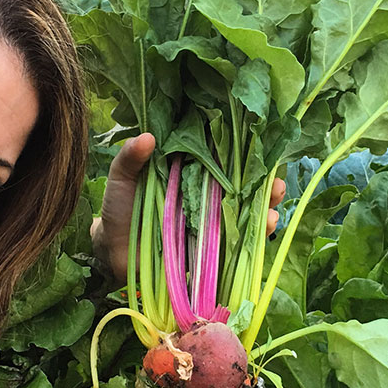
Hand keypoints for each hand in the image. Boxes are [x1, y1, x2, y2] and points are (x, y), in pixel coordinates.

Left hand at [91, 134, 286, 280]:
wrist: (110, 250)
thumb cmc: (119, 207)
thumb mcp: (121, 179)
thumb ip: (130, 159)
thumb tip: (147, 137)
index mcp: (190, 173)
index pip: (223, 160)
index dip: (244, 154)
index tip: (262, 148)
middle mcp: (206, 195)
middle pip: (243, 187)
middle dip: (265, 185)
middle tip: (277, 184)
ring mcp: (210, 222)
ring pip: (246, 213)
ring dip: (265, 210)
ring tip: (273, 208)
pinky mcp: (210, 248)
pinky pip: (237, 243)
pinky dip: (254, 238)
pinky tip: (265, 228)